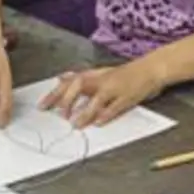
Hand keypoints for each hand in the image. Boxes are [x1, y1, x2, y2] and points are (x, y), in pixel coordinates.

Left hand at [39, 63, 164, 128]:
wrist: (151, 69)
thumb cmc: (124, 74)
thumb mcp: (100, 73)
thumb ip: (81, 77)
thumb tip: (60, 79)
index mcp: (94, 75)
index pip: (69, 82)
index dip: (55, 94)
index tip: (42, 107)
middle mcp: (102, 80)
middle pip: (80, 85)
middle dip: (67, 99)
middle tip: (59, 115)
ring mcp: (115, 88)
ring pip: (97, 98)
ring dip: (85, 111)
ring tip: (76, 124)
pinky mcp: (128, 97)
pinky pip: (116, 106)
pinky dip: (107, 114)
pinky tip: (99, 122)